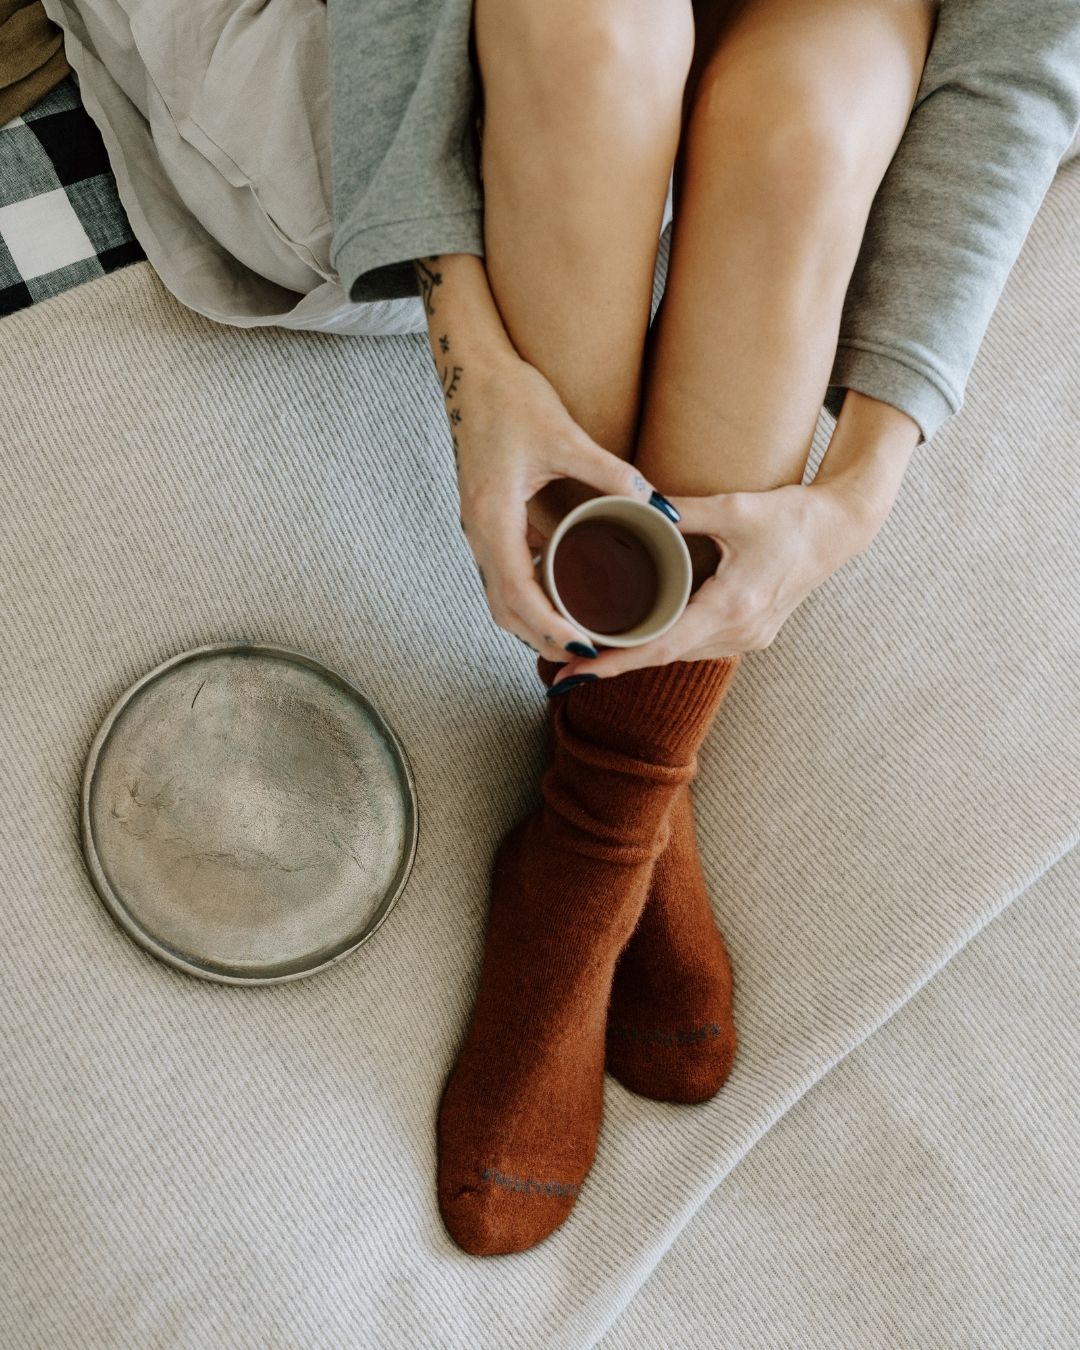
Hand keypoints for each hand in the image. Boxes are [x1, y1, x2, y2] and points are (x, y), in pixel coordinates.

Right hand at [454, 348, 673, 661]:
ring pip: (499, 596)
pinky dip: (528, 595)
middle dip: (542, 636)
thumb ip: (610, 471)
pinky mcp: (486, 520)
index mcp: (491, 517)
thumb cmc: (510, 398)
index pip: (516, 594)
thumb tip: (656, 503)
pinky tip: (561, 595)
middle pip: (503, 609)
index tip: (583, 644)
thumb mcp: (564, 434)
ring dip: (532, 622)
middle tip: (588, 652)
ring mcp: (477, 528)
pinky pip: (503, 572)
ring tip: (577, 634)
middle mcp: (477, 531)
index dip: (548, 626)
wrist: (471, 370)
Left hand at [549, 478, 887, 681]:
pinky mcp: (752, 633)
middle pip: (665, 657)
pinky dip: (666, 645)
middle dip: (615, 665)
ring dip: (640, 658)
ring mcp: (748, 637)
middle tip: (563, 670)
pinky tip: (638, 640)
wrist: (840, 529)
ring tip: (591, 658)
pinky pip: (698, 646)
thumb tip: (632, 507)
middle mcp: (740, 631)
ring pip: (681, 655)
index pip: (661, 646)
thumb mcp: (734, 508)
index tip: (576, 673)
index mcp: (732, 606)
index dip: (614, 663)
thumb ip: (681, 511)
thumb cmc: (791, 516)